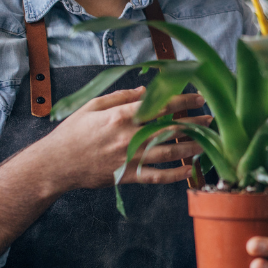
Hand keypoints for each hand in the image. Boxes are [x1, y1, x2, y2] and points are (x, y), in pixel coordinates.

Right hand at [37, 87, 210, 192]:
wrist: (56, 164)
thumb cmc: (72, 133)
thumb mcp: (93, 106)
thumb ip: (121, 97)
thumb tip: (147, 90)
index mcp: (120, 117)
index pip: (159, 106)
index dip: (182, 100)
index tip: (198, 97)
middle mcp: (128, 137)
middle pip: (169, 128)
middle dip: (194, 123)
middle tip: (211, 119)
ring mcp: (129, 158)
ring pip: (168, 152)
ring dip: (191, 147)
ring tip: (209, 142)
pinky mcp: (127, 176)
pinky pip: (157, 176)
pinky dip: (176, 175)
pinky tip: (191, 170)